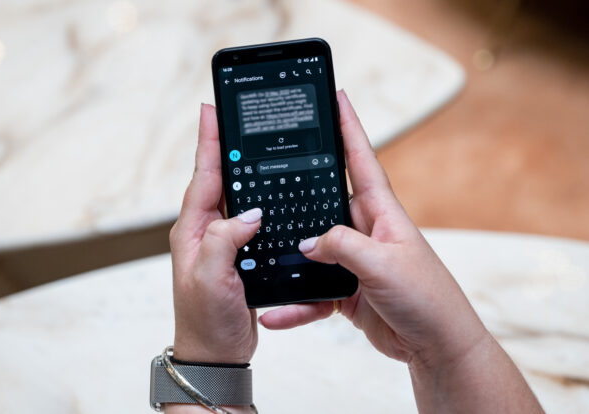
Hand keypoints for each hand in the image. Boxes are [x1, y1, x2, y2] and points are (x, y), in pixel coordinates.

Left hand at [169, 104, 259, 364]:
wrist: (215, 352)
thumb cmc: (206, 321)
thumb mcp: (211, 280)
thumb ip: (224, 241)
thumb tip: (249, 214)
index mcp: (192, 231)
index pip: (203, 177)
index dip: (209, 142)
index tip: (211, 110)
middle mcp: (204, 231)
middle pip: (216, 178)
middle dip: (223, 144)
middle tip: (231, 114)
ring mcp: (220, 242)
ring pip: (232, 195)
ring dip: (239, 168)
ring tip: (248, 140)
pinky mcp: (236, 253)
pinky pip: (245, 217)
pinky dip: (255, 197)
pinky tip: (265, 190)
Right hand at [259, 90, 487, 367]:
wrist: (435, 345)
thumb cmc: (427, 298)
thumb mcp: (382, 263)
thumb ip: (342, 245)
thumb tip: (307, 242)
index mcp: (381, 213)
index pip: (362, 160)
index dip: (349, 127)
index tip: (337, 97)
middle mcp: (365, 232)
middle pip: (324, 202)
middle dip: (298, 191)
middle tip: (269, 175)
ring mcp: (355, 261)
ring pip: (312, 250)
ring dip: (290, 259)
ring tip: (262, 260)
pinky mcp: (346, 289)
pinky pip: (312, 290)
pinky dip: (296, 302)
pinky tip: (279, 311)